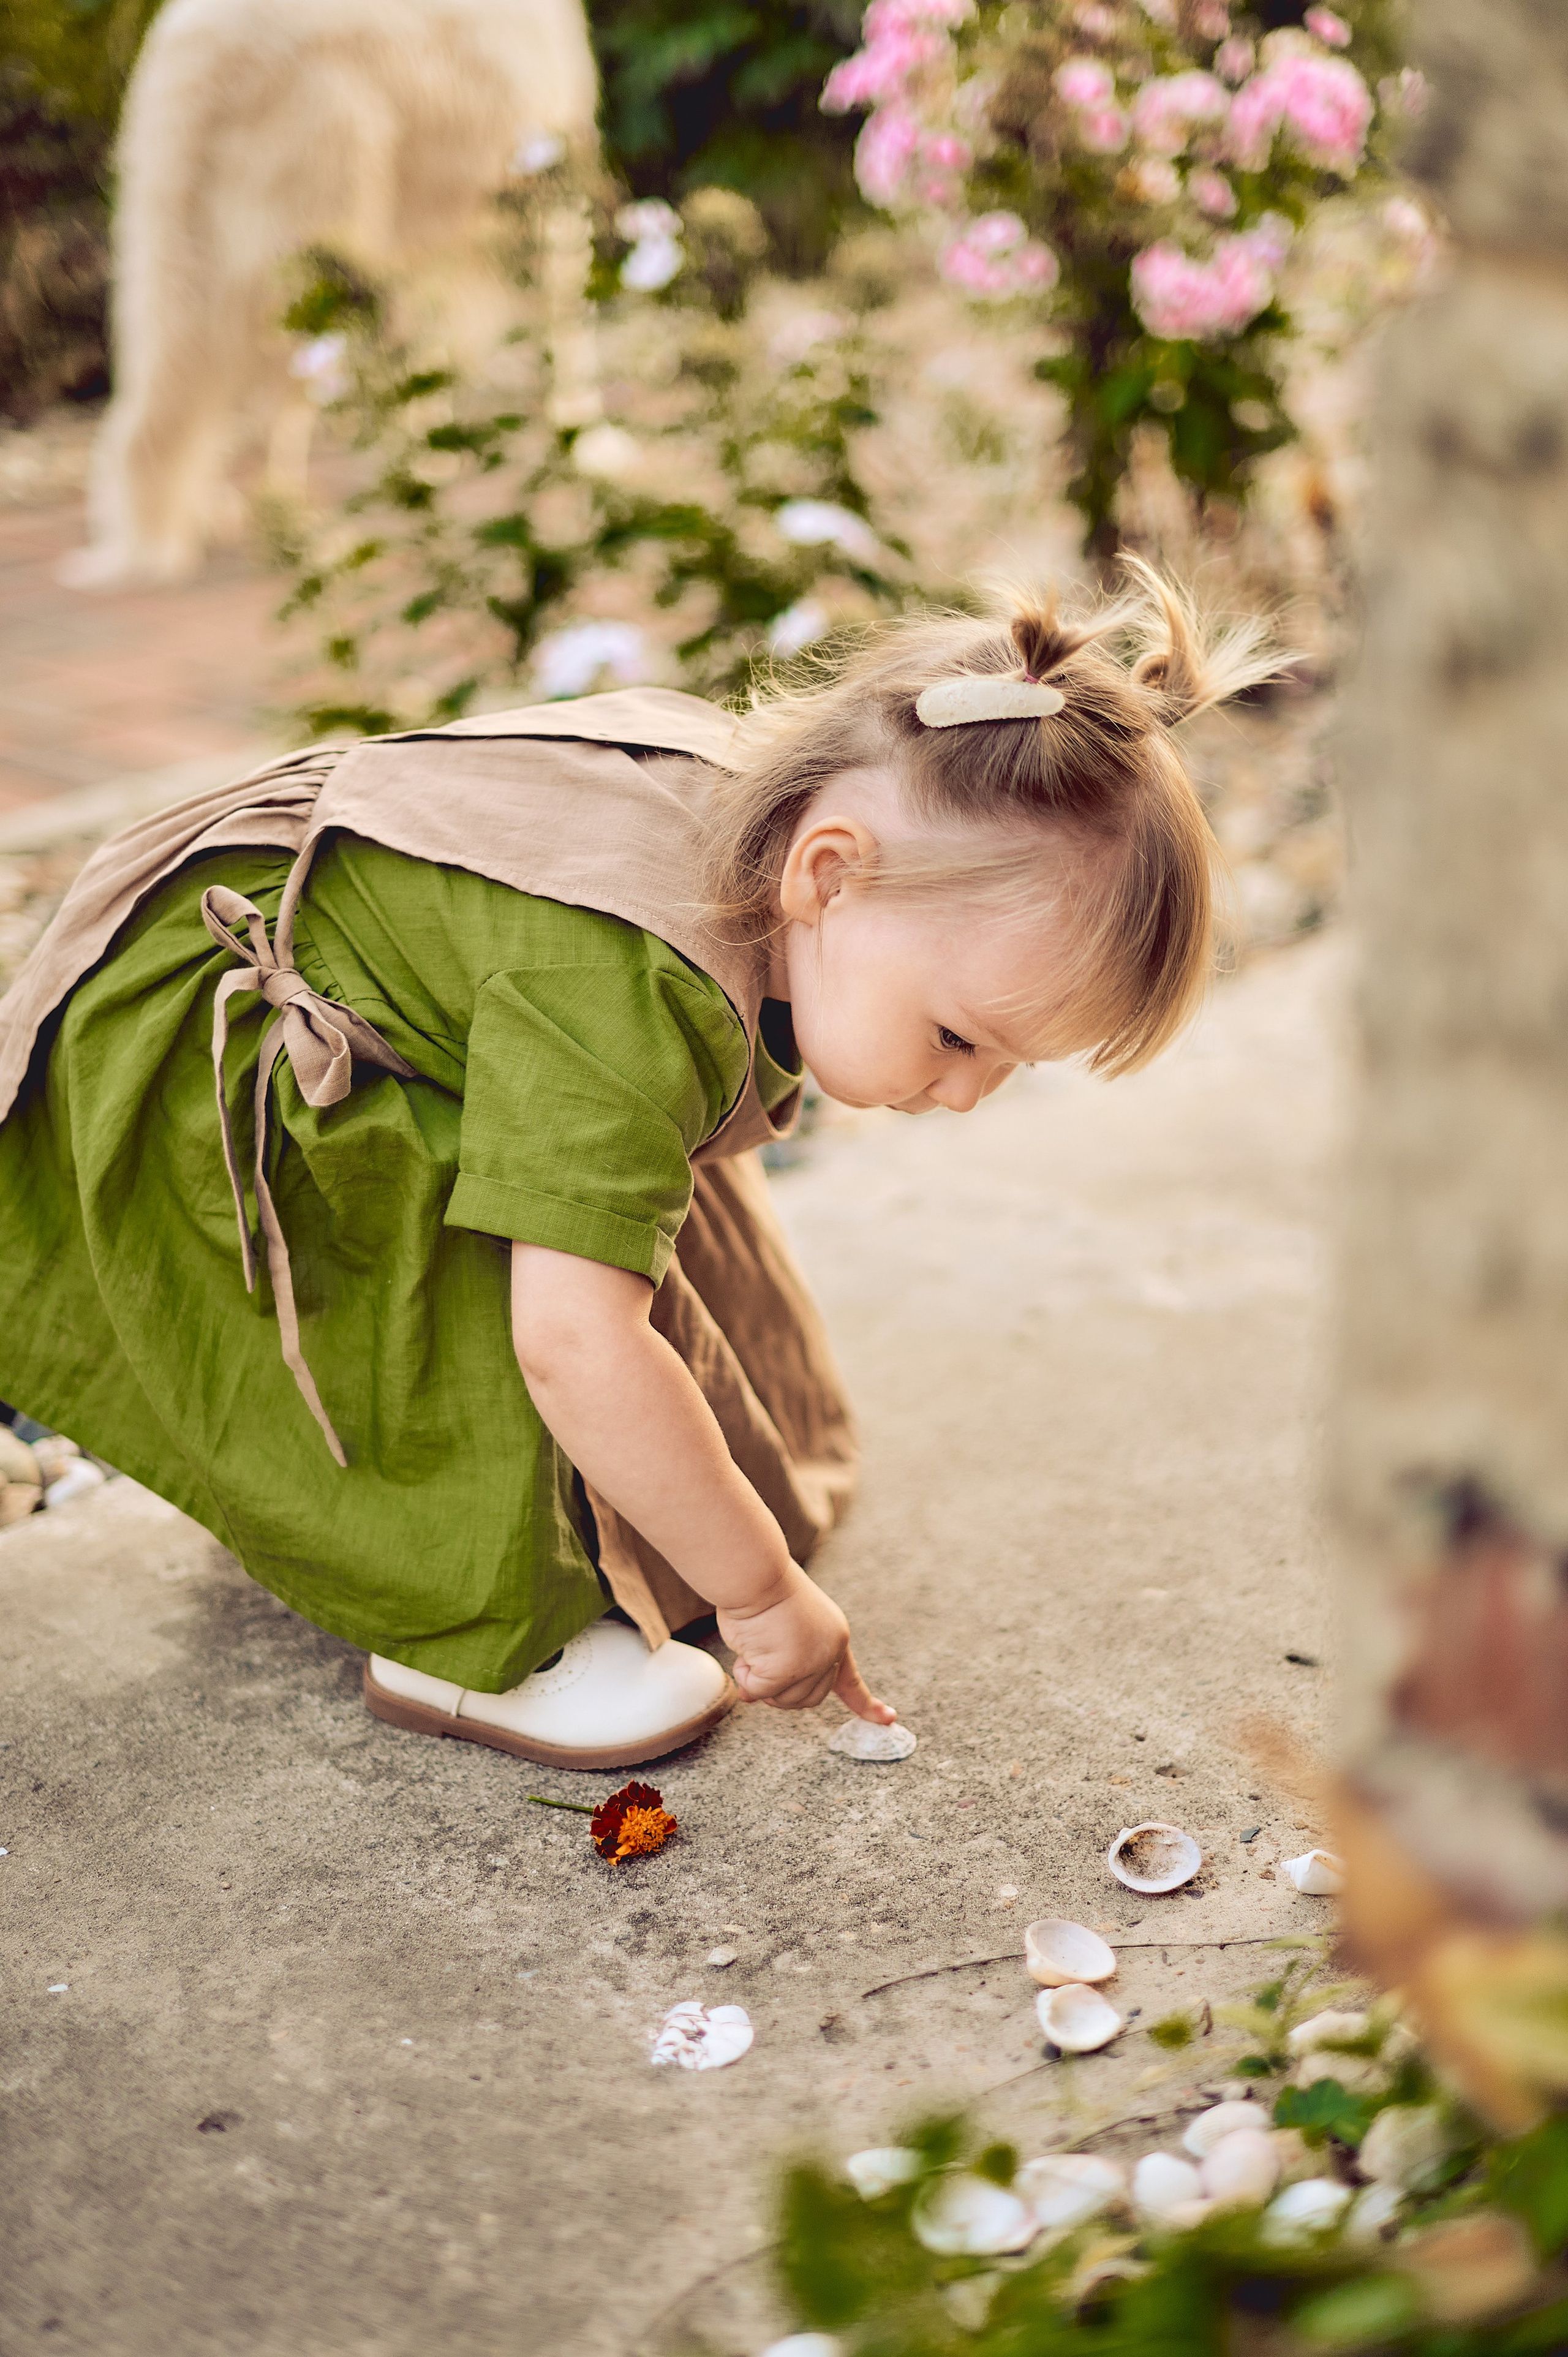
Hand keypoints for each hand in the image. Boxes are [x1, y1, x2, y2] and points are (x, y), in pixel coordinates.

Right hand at [718, 1563, 894, 1722]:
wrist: (756, 1572)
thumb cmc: (763, 1590)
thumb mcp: (785, 1628)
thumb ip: (781, 1662)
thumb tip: (753, 1696)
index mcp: (835, 1637)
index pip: (851, 1679)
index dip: (867, 1704)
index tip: (889, 1719)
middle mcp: (830, 1651)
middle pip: (809, 1698)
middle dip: (780, 1692)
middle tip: (756, 1670)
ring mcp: (811, 1663)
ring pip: (784, 1699)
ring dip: (759, 1683)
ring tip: (752, 1650)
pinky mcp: (787, 1669)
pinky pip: (759, 1690)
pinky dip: (746, 1677)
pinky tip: (745, 1653)